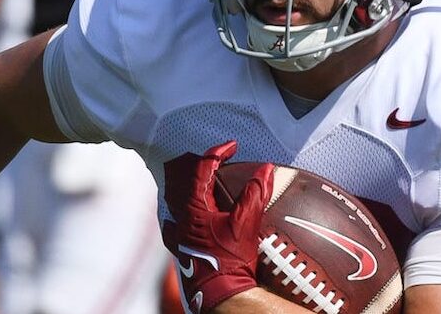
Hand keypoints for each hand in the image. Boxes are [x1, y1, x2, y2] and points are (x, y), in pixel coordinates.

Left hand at [161, 140, 272, 313]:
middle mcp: (182, 216)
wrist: (220, 293)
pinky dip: (181, 213)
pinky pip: (175, 223)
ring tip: (205, 182)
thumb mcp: (247, 224)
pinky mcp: (181, 246)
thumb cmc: (230, 261)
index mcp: (195, 205)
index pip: (203, 167)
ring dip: (190, 186)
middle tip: (217, 159)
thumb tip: (264, 169)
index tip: (232, 146)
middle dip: (200, 166)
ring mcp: (179, 231)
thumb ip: (255, 193)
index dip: (218, 152)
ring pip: (177, 199)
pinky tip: (184, 216)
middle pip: (184, 180)